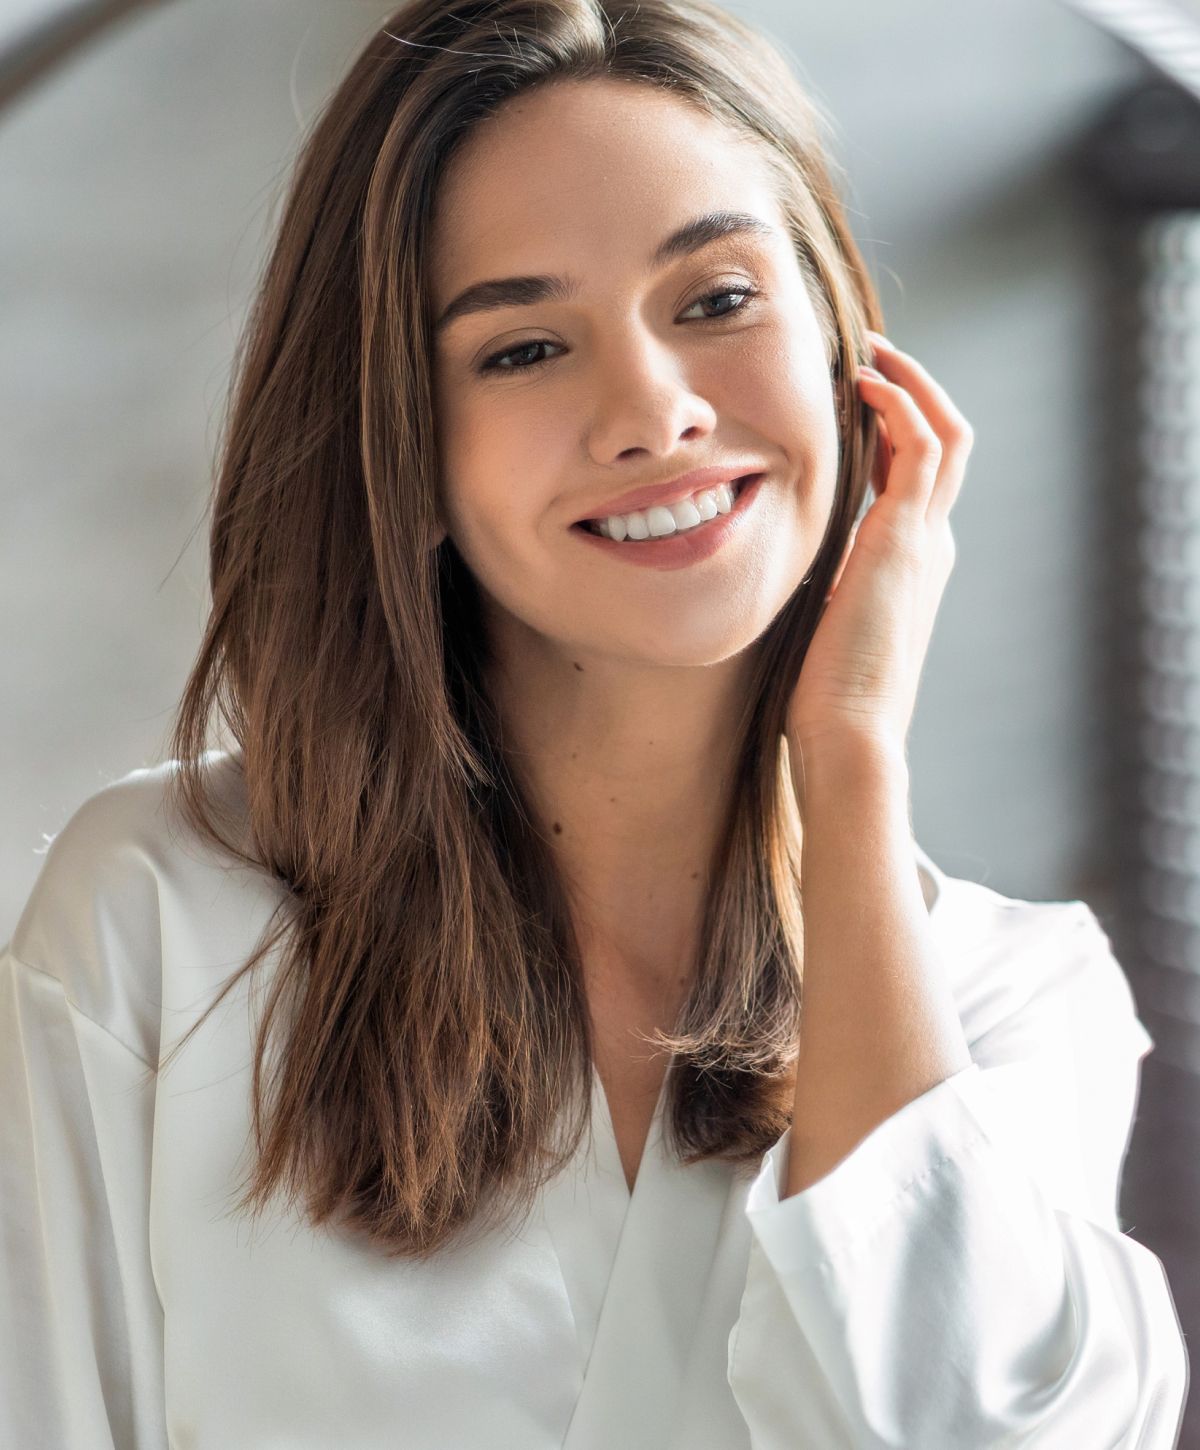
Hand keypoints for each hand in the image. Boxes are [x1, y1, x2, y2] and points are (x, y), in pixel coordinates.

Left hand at [785, 332, 973, 759]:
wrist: (850, 734)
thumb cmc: (824, 698)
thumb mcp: (819, 626)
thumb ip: (815, 589)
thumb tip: (778, 574)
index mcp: (907, 566)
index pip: (912, 479)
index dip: (889, 433)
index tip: (852, 402)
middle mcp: (927, 545)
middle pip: (945, 445)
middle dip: (912, 393)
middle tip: (870, 358)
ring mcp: (925, 540)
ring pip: (947, 434)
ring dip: (912, 385)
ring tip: (871, 354)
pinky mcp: (908, 538)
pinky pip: (923, 446)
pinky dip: (902, 405)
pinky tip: (867, 384)